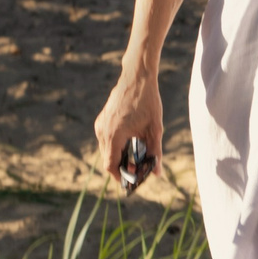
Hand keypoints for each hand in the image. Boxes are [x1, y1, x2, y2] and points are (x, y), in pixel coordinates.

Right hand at [93, 69, 163, 188]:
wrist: (136, 77)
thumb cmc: (147, 102)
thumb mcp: (155, 129)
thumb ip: (155, 152)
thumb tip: (157, 172)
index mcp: (114, 136)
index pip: (110, 165)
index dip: (119, 176)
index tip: (130, 181)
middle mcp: (103, 131)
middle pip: (108, 159)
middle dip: (121, 167)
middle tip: (137, 170)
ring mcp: (100, 124)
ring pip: (106, 149)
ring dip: (118, 155)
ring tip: (135, 156)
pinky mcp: (102, 119)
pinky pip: (105, 139)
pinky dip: (115, 145)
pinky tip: (130, 142)